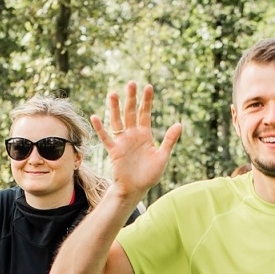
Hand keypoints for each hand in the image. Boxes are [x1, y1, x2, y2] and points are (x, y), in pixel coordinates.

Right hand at [91, 82, 183, 198]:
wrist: (135, 189)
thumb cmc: (149, 175)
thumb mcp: (162, 157)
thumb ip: (169, 140)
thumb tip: (179, 124)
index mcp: (145, 135)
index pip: (145, 113)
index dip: (147, 101)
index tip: (148, 87)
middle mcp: (132, 135)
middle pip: (131, 113)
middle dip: (131, 99)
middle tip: (131, 83)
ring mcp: (122, 142)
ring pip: (118, 121)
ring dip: (115, 108)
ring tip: (113, 93)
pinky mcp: (114, 151)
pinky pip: (106, 138)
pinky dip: (100, 128)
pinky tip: (96, 117)